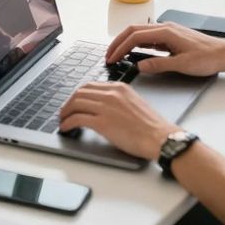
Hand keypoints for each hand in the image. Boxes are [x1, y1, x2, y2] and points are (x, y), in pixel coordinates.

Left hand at [59, 82, 177, 159]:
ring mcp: (106, 107)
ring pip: (76, 103)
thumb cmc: (152, 127)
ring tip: (63, 120)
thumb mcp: (135, 103)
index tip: (74, 102)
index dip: (78, 94)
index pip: (91, 86)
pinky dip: (68, 123)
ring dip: (66, 112)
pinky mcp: (102, 122)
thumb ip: (118, 101)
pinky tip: (66, 128)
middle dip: (69, 102)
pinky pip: (77, 119)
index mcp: (119, 88)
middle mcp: (111, 94)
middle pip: (80, 92)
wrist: (161, 138)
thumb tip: (103, 108)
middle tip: (65, 111)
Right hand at [105, 22, 224, 76]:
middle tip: (109, 55)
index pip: (134, 37)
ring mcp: (169, 31)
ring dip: (127, 42)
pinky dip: (138, 43)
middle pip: (134, 31)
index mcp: (166, 32)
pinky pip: (150, 37)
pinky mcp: (172, 36)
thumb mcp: (182, 65)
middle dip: (118, 42)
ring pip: (141, 32)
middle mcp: (166, 28)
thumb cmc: (208, 58)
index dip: (120, 48)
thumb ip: (159, 64)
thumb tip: (139, 65)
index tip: (112, 58)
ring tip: (118, 54)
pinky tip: (136, 52)